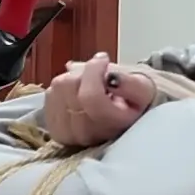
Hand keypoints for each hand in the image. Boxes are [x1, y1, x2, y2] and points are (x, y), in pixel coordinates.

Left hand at [43, 53, 158, 147]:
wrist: (124, 121)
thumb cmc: (135, 102)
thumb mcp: (144, 90)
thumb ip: (130, 84)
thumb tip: (111, 77)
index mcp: (113, 125)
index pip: (91, 97)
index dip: (94, 71)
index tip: (104, 60)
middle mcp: (88, 134)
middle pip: (70, 87)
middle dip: (85, 72)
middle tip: (100, 76)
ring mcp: (68, 133)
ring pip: (58, 88)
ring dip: (73, 78)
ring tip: (89, 86)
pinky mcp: (54, 129)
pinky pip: (49, 94)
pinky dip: (62, 87)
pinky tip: (77, 94)